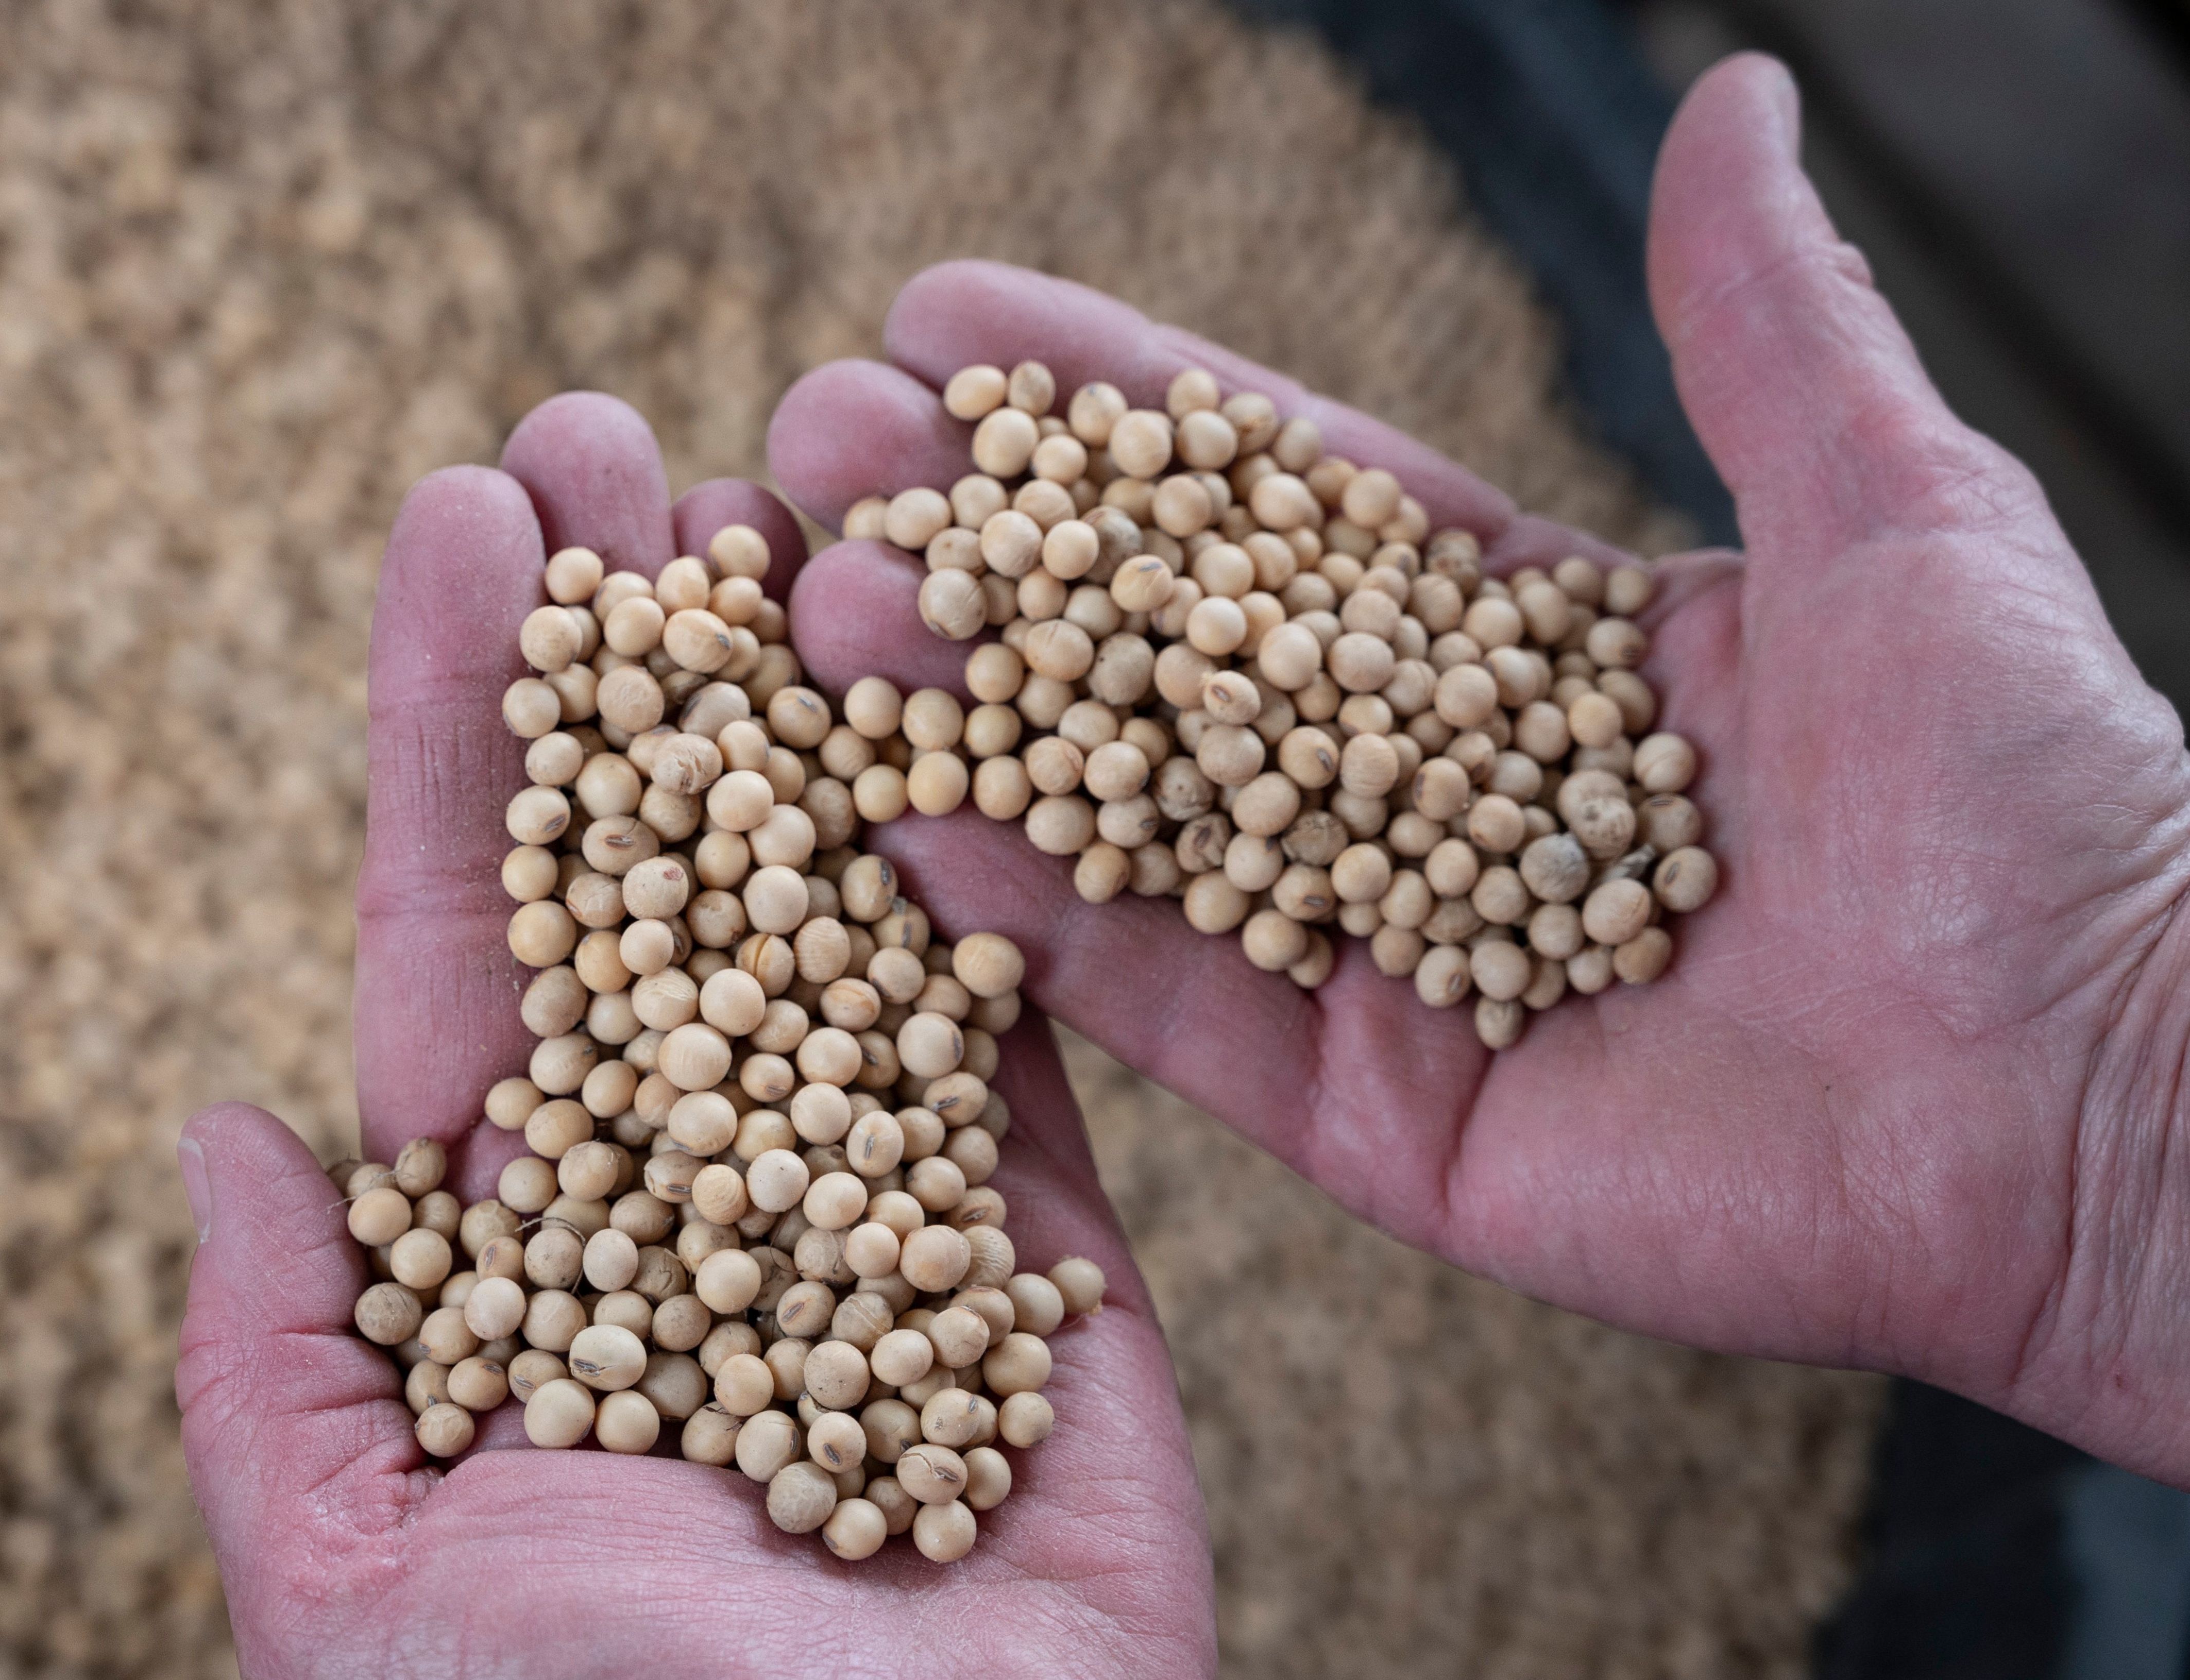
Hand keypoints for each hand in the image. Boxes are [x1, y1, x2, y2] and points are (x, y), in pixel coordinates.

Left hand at [174, 407, 1213, 1676]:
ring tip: (782, 500)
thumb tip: (234, 1137)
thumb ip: (286, 1374)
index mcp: (527, 1260)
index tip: (470, 524)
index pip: (481, 944)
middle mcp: (701, 1204)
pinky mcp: (1056, 1262)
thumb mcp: (358, 1588)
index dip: (474, 732)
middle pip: (661, 882)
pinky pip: (1022, 1047)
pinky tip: (948, 700)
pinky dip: (991, 881)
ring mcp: (886, 1215)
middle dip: (637, 663)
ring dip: (810, 713)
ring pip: (842, 918)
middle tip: (621, 440)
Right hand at [768, 55, 2189, 1486]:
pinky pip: (1183, 1012)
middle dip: (987, 556)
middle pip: (1166, 660)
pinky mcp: (1381, 1120)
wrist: (2104, 1092)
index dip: (1113, 417)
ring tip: (804, 614)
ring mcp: (1392, 965)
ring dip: (964, 721)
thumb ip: (1761, 322)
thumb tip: (1732, 99)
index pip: (1278, 509)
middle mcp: (1432, 802)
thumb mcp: (1896, 505)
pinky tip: (903, 820)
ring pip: (1138, 826)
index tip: (948, 327)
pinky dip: (1046, 924)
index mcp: (1529, 653)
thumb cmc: (2032, 787)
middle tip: (814, 459)